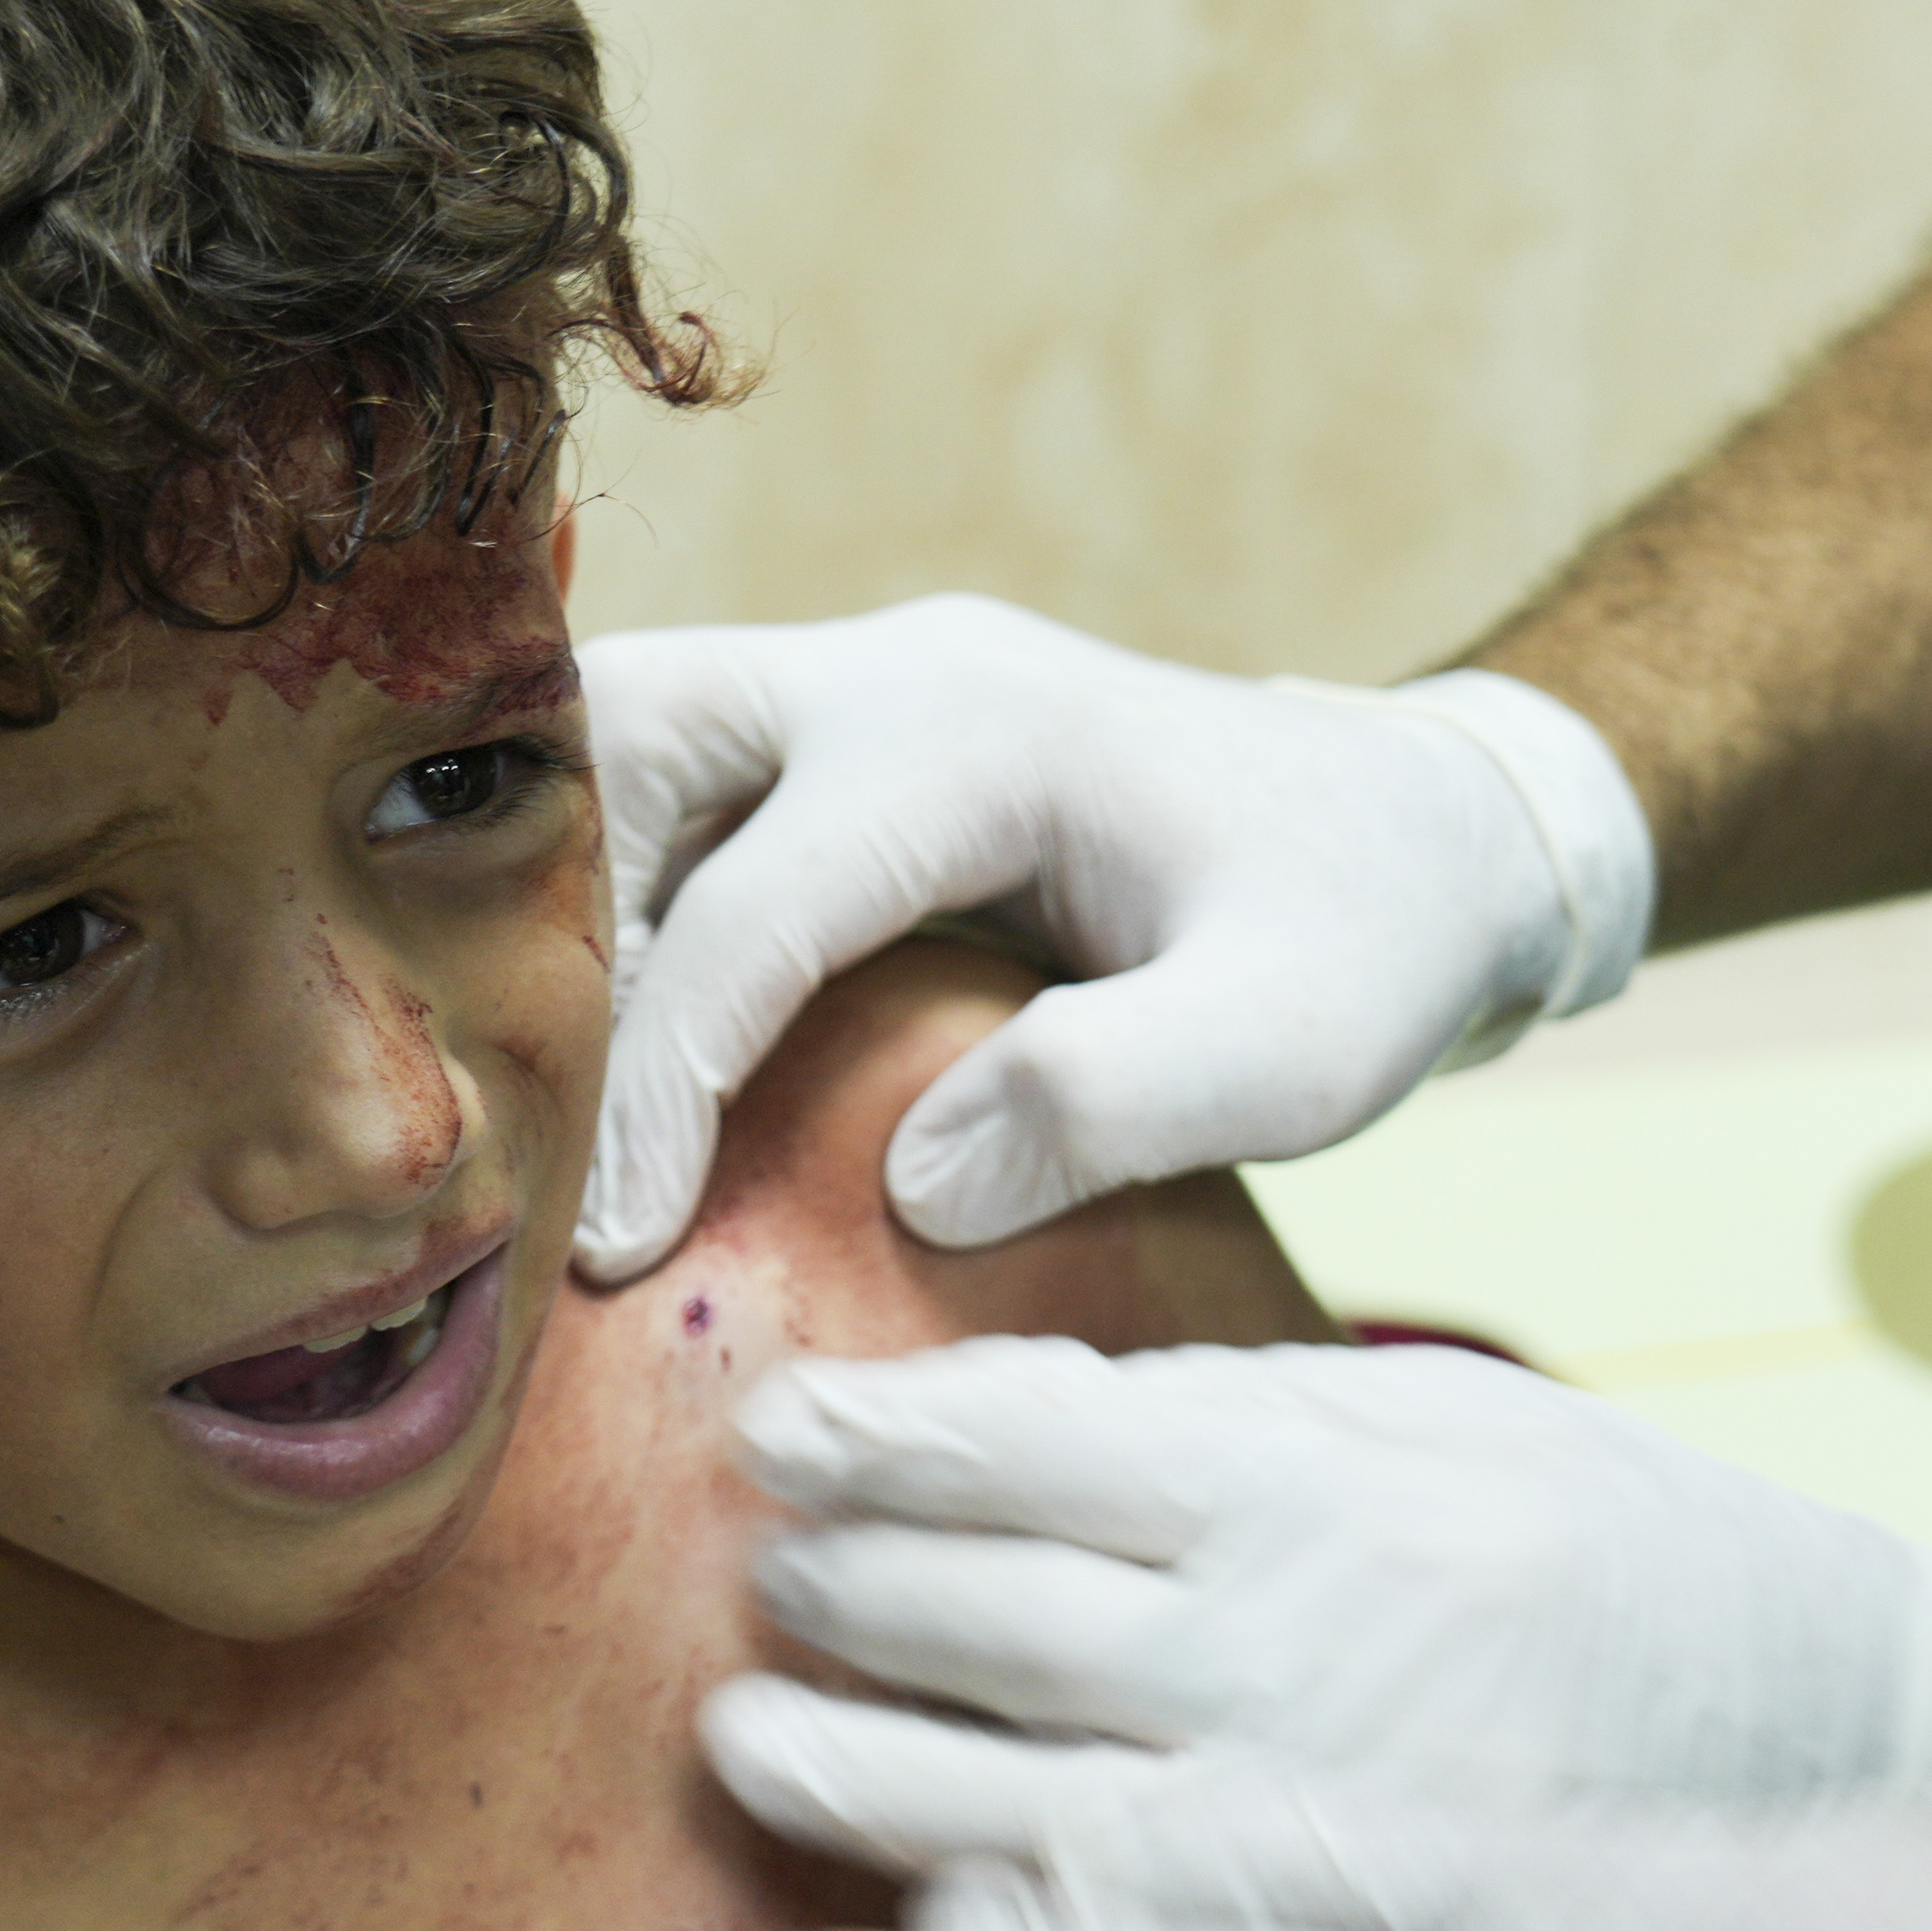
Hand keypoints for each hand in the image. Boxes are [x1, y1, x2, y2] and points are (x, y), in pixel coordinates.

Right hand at [573, 598, 1650, 1275]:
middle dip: (534, 913)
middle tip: (510, 1113)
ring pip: (618, 735)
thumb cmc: (1366, 945)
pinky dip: (609, 895)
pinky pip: (673, 788)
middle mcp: (891, 675)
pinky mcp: (845, 745)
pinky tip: (591, 1047)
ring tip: (531, 1084)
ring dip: (554, 890)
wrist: (1421, 837)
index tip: (615, 1255)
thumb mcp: (1297, 1049)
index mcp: (979, 736)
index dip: (664, 1088)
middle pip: (618, 727)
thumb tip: (915, 1183)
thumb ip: (1118, 1103)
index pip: (751, 910)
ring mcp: (858, 692)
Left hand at [708, 1336, 1931, 1842]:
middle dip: (842, 1600)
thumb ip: (1209, 1416)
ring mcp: (1323, 1835)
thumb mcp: (1429, 1415)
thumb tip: (966, 1418)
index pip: (1025, 1450)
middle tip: (763, 1588)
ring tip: (751, 1743)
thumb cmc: (1603, 1543)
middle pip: (992, 1627)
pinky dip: (982, 1929)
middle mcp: (1311, 1661)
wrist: (1836, 1719)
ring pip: (1016, 1815)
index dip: (874, 1440)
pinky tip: (907, 1894)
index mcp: (1325, 1492)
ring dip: (856, 1779)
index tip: (776, 1437)